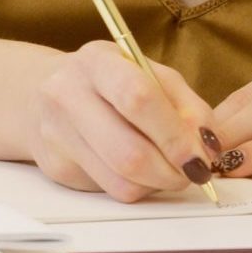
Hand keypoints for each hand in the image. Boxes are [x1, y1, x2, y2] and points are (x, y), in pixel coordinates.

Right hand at [26, 41, 219, 200]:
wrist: (44, 94)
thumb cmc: (111, 83)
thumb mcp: (152, 76)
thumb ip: (187, 106)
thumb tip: (207, 146)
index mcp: (96, 62)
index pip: (137, 99)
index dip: (175, 135)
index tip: (200, 155)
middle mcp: (66, 94)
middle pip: (129, 152)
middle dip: (172, 171)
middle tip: (193, 173)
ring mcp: (56, 133)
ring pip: (121, 181)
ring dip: (158, 184)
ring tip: (168, 169)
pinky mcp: (56, 167)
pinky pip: (110, 190)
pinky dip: (136, 187)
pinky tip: (137, 170)